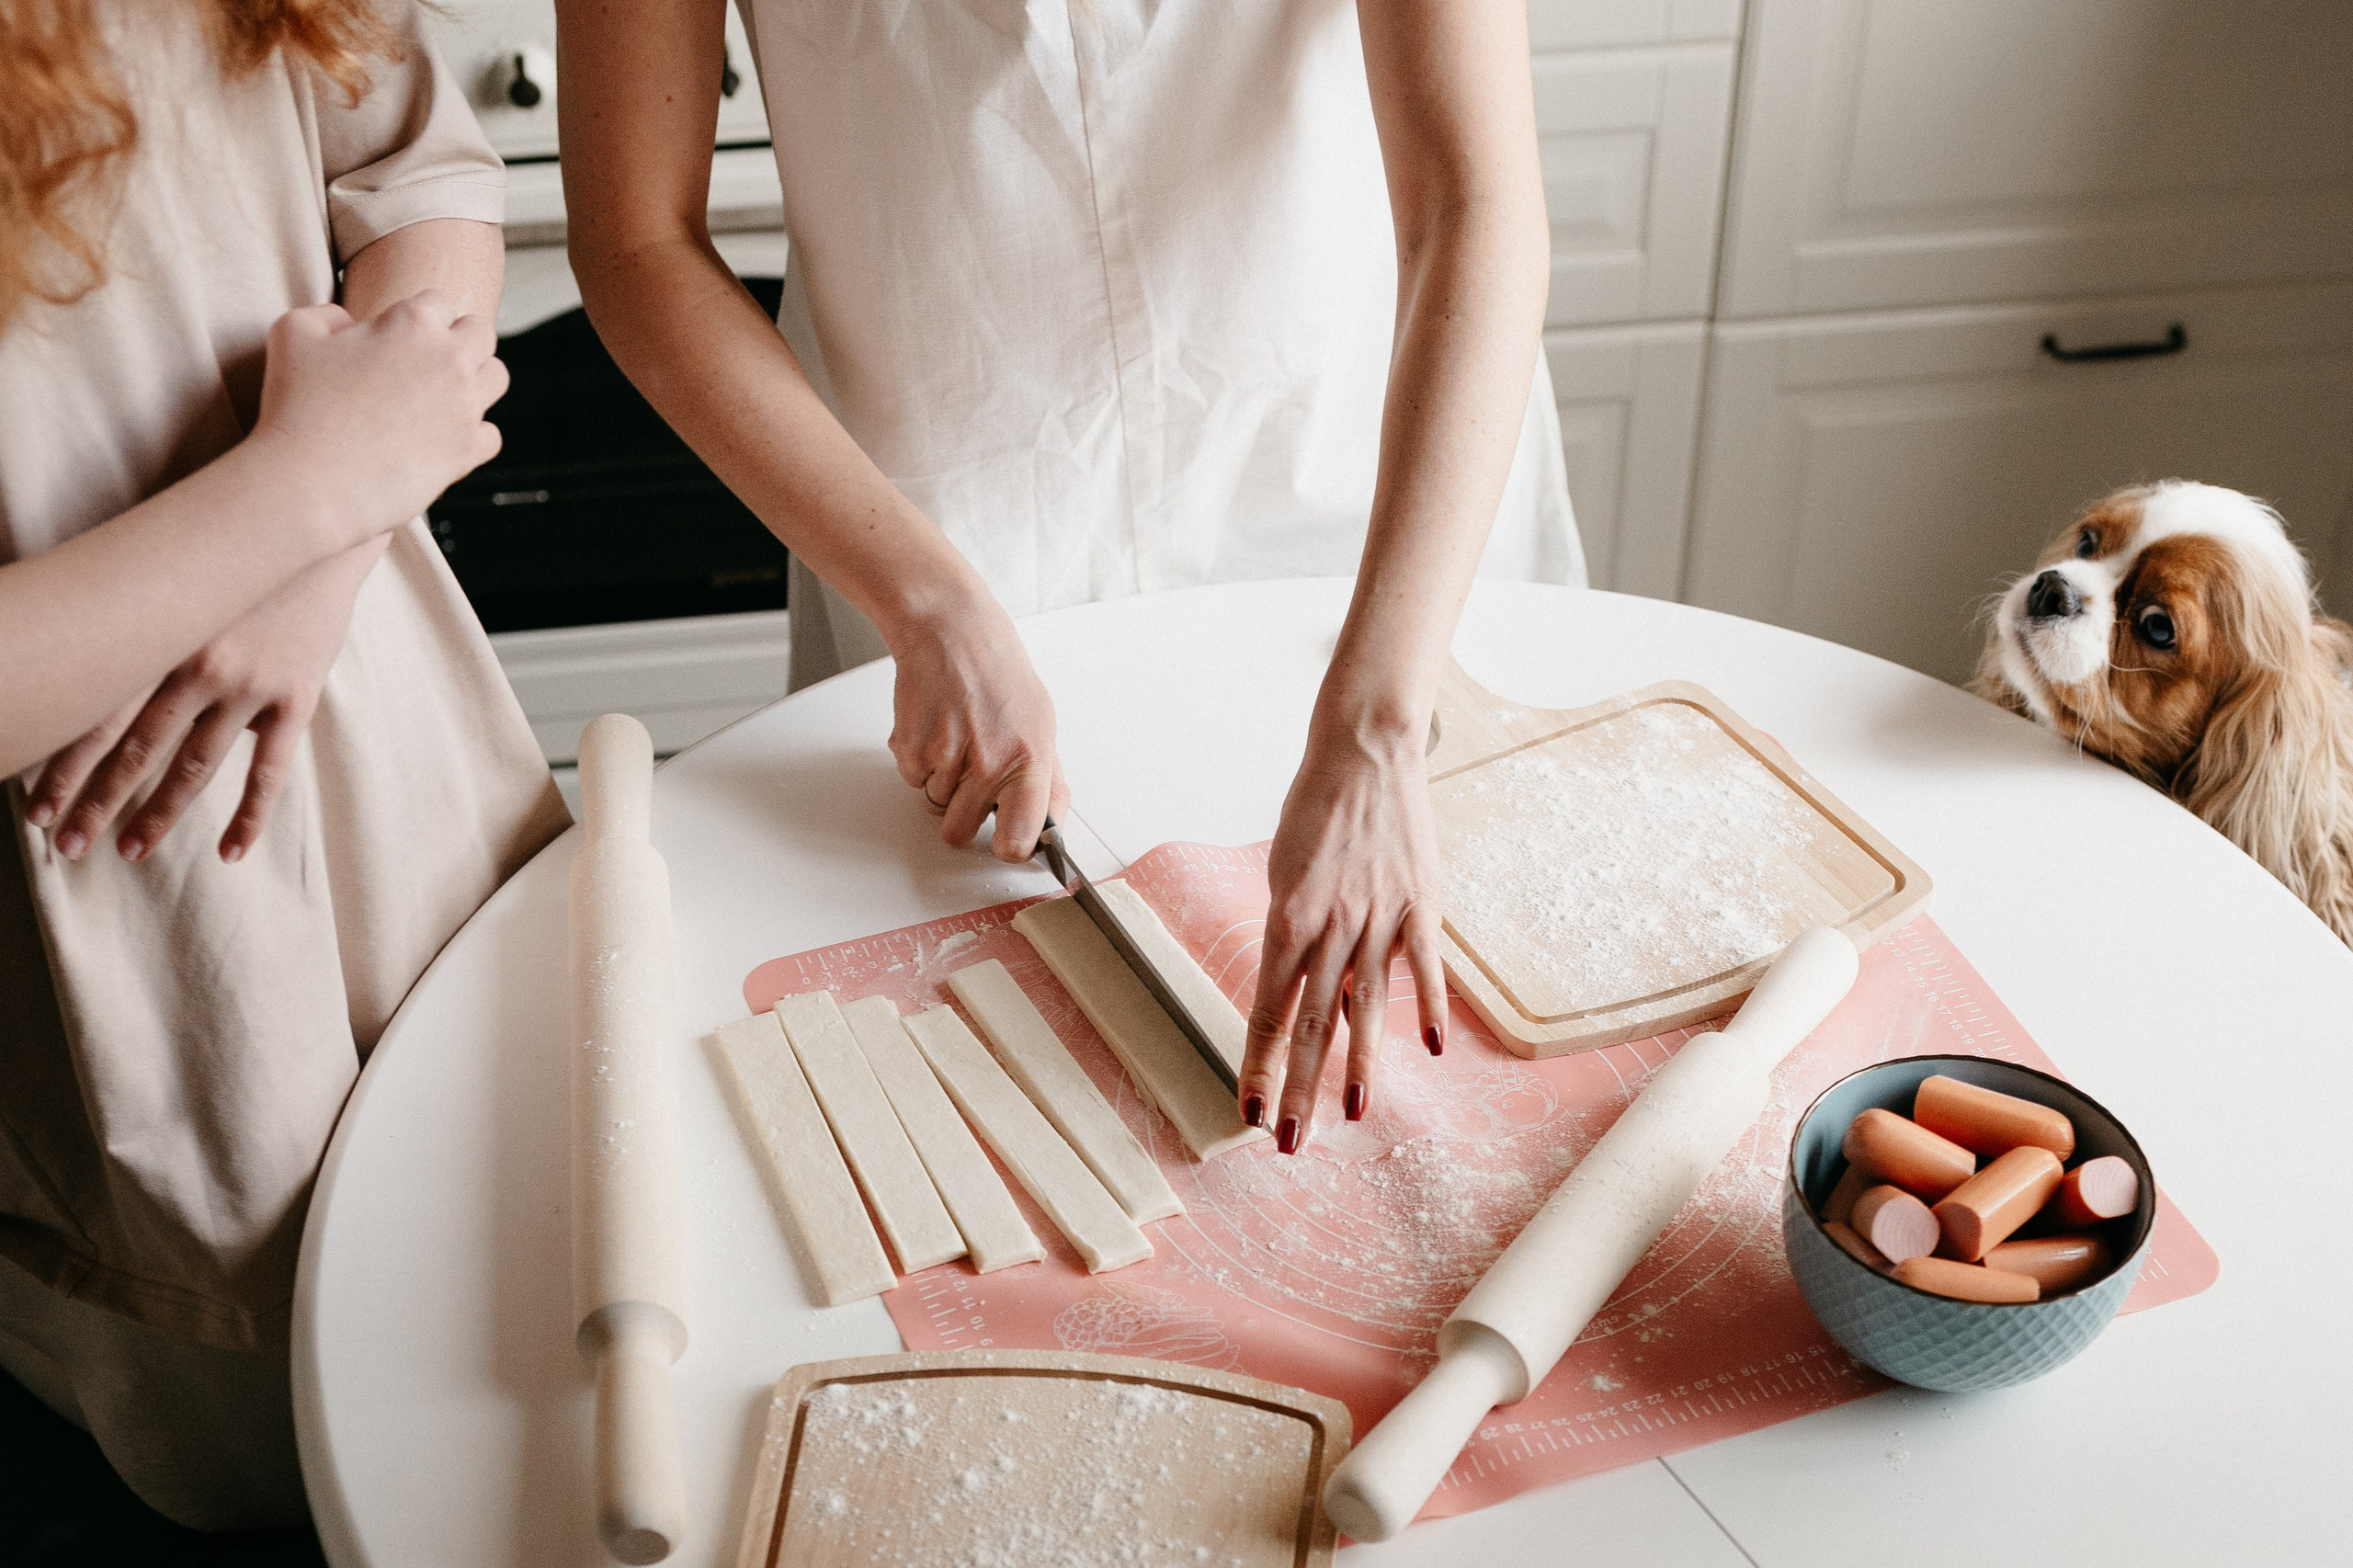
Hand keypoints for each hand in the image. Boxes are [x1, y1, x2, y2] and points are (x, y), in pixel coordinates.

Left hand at [26, 543, 374, 863]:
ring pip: (195, 767)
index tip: (35, 811)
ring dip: (158, 814)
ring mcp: (248, 685)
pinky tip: (229, 851)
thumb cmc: (234, 550)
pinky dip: (249, 814)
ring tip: (129, 852)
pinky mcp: (295, 695)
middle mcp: (195, 668)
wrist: (314, 526)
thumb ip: (143, 631)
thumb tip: (103, 671)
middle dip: (95, 803)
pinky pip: (270, 769)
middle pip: (136, 751)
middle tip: (64, 846)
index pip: (96, 718)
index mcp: (158, 639)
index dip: (63, 768)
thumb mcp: (173, 581)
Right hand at [247, 290, 506, 550]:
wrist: (309, 481)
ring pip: (496, 377)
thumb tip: (349, 321)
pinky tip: (442, 439)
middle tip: (429, 361)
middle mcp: (451, 359)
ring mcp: (465, 406)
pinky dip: (472, 436)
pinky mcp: (468, 450)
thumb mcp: (291, 332)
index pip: (438, 301)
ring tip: (443, 395)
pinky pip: (490, 434)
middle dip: (458, 341)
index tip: (402, 335)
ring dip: (475, 381)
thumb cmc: (294, 405)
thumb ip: (327, 314)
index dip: (418, 316)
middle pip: (480, 333)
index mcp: (414, 322)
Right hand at [885, 592, 1067, 860]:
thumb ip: (1046, 780)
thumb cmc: (999, 672)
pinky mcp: (910, 748)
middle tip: (973, 778)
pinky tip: (936, 730)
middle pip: (961, 833)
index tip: (1008, 843)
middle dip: (964, 814)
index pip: (1020, 838)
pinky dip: (921, 764)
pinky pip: (913, 781)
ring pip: (935, 806)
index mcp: (1028, 760)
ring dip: (943, 783)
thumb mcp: (1042, 723)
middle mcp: (987, 763)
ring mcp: (946, 757)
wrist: (951, 632)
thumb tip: (1052, 824)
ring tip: (957, 739)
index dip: (1010, 849)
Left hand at [1239, 715, 1448, 1153]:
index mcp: (1287, 919)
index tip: (1249, 1113)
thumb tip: (1293, 981)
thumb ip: (1292, 929)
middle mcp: (1330, 926)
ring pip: (1364, 1008)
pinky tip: (1429, 1051)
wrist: (1364, 751)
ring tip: (1351, 1115)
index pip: (1267, 1011)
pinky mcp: (1421, 906)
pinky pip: (1424, 968)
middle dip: (1298, 1089)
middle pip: (1311, 1025)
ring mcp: (1379, 918)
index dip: (1258, 1066)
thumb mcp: (1285, 870)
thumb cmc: (1317, 808)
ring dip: (1357, 1066)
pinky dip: (1427, 1008)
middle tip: (1289, 1142)